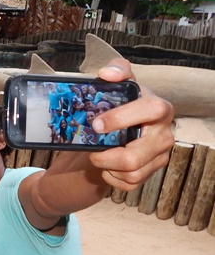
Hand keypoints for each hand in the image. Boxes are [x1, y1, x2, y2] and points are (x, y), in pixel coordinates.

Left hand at [89, 59, 174, 190]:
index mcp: (158, 108)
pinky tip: (107, 166)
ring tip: (98, 156)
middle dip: (107, 155)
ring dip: (107, 166)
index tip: (96, 124)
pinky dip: (112, 177)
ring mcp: (160, 155)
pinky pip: (129, 183)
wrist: (119, 130)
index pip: (151, 110)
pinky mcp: (152, 171)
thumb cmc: (120, 104)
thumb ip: (117, 70)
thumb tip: (106, 74)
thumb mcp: (119, 84)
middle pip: (135, 155)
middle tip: (91, 150)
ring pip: (131, 172)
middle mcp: (163, 134)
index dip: (121, 118)